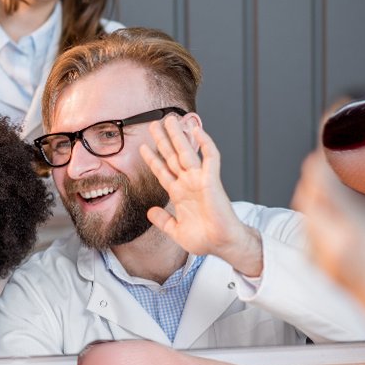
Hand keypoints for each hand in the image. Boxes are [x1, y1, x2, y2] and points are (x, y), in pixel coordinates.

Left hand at [130, 110, 250, 270]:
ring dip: (179, 136)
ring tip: (170, 119)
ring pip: (187, 153)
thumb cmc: (204, 239)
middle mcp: (188, 183)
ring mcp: (200, 180)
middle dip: (163, 140)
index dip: (152, 159)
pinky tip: (198, 131)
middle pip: (172, 157)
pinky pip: (210, 158)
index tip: (142, 146)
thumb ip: (163, 221)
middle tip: (154, 123)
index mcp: (179, 194)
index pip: (162, 171)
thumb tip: (150, 212)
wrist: (222, 244)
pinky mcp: (212, 180)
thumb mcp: (176, 231)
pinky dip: (205, 143)